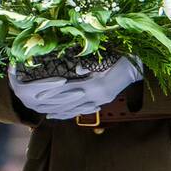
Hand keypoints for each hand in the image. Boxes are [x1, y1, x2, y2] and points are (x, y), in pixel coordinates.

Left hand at [9, 56, 143, 119]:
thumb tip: (75, 68)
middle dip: (49, 103)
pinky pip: (82, 111)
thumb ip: (88, 64)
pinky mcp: (101, 102)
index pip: (67, 90)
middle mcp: (96, 96)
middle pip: (67, 103)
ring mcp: (99, 101)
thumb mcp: (103, 57)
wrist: (137, 64)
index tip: (36, 90)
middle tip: (32, 102)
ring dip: (57, 111)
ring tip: (42, 111)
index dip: (51, 90)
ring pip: (74, 110)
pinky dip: (68, 113)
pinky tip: (58, 114)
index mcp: (95, 85)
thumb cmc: (119, 55)